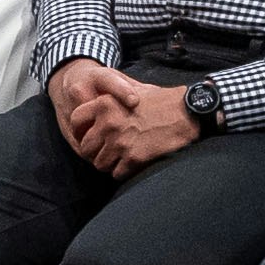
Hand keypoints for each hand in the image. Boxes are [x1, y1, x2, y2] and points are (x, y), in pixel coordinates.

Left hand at [49, 59, 184, 175]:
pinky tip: (132, 164)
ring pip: (99, 164)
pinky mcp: (133, 158)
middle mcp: (108, 123)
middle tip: (109, 151)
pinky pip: (116, 173)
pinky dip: (123, 172)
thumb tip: (95, 101)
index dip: (80, 131)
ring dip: (109, 164)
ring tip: (121, 158)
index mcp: (105, 104)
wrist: (189, 112)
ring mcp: (120, 142)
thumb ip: (112, 97)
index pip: (76, 120)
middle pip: (86, 147)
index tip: (89, 135)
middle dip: (96, 151)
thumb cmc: (163, 101)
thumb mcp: (133, 90)